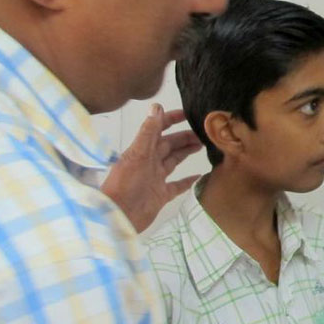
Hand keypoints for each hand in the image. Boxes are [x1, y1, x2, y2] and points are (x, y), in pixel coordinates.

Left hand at [100, 103, 202, 232]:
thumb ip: (148, 132)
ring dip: (186, 152)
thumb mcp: (137, 155)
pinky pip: (177, 185)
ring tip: (203, 145)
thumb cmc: (126, 184)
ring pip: (174, 161)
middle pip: (169, 145)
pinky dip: (187, 180)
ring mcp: (155, 179)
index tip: (188, 114)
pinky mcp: (161, 195)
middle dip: (184, 137)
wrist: (118, 216)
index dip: (171, 119)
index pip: (158, 129)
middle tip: (204, 133)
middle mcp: (149, 162)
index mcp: (142, 150)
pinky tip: (199, 175)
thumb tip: (156, 107)